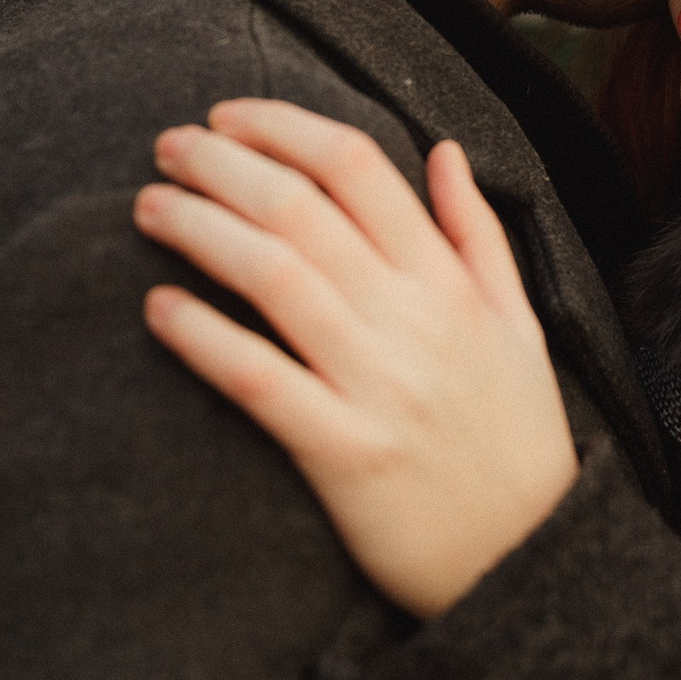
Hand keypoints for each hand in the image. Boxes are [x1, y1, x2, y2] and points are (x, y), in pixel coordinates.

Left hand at [132, 100, 577, 619]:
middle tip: (166, 147)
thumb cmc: (516, 441)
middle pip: (301, 209)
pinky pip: (259, 380)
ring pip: (274, 277)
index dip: (284, 126)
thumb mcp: (521, 328)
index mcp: (452, 284)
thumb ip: (478, 235)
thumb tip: (442, 148)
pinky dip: (203, 336)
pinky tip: (158, 308)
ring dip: (198, 229)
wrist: (531, 562)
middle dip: (222, 162)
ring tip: (149, 208)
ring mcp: (379, 386)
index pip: (359, 167)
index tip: (228, 117)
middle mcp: (415, 321)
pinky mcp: (344, 455)